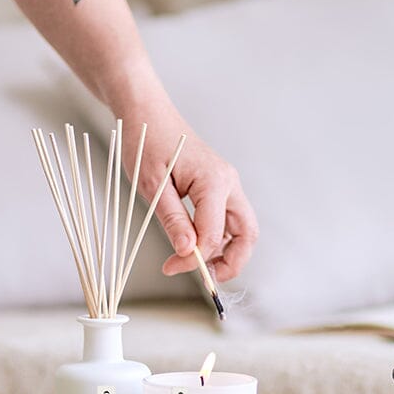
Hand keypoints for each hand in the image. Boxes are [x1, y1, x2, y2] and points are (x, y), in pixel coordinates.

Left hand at [122, 104, 258, 284]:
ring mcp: (227, 184)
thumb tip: (187, 252)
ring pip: (242, 228)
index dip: (194, 259)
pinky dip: (219, 238)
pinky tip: (196, 245)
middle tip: (207, 280)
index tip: (170, 267)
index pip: (212, 234)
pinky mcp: (220, 187)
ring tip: (201, 266)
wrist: (147, 114)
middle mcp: (229, 183)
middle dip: (232, 262)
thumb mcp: (153, 185)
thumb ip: (173, 219)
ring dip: (227, 251)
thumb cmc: (146, 142)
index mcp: (213, 182)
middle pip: (247, 234)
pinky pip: (229, 219)